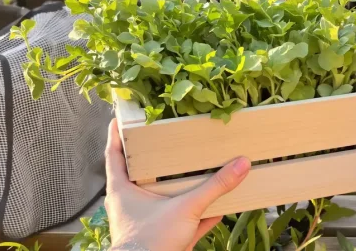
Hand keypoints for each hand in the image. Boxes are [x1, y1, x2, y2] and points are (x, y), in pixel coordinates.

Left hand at [104, 119, 250, 250]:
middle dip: (154, 159)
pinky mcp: (162, 238)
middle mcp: (130, 203)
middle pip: (140, 173)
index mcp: (122, 189)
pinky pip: (181, 221)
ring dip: (178, 187)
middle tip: (167, 140)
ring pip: (163, 198)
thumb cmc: (150, 241)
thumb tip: (241, 164)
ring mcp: (146, 222)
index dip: (116, 135)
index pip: (114, 154)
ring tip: (196, 171)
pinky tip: (217, 208)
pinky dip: (197, 215)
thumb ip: (214, 187)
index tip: (120, 118)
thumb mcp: (186, 208)